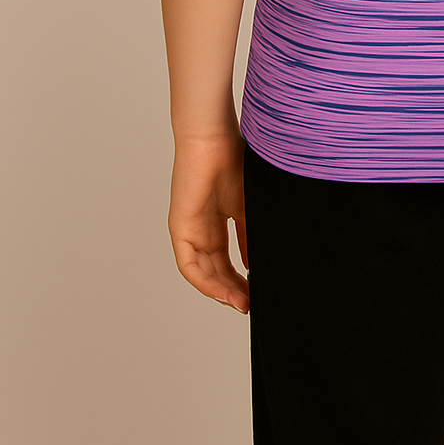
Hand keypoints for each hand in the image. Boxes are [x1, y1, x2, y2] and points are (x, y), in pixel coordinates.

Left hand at [168, 127, 249, 312]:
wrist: (213, 139)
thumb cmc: (235, 160)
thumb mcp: (251, 205)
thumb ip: (253, 234)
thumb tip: (262, 265)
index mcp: (220, 221)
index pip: (230, 259)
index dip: (245, 278)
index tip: (262, 292)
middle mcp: (203, 229)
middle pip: (217, 270)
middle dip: (235, 290)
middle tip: (253, 304)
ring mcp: (190, 230)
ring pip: (203, 272)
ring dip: (222, 291)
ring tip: (242, 303)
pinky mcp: (179, 229)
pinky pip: (189, 265)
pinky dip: (205, 282)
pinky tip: (223, 292)